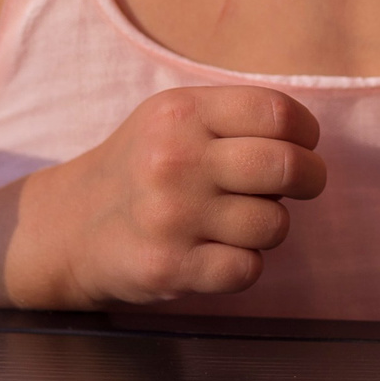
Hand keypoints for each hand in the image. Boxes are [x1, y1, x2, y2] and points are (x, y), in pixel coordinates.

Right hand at [19, 87, 326, 308]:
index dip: (305, 132)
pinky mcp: (170, 268)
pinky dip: (244, 265)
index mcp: (182, 112)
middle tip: (304, 184)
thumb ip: (233, 117)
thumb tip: (307, 139)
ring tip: (240, 221)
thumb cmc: (141, 167)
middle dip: (310, 178)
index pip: (276, 111)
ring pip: (273, 224)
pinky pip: (247, 269)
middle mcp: (175, 160)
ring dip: (270, 226)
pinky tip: (219, 253)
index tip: (303, 145)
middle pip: (286, 165)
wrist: (69, 227)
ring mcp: (171, 217)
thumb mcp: (172, 119)